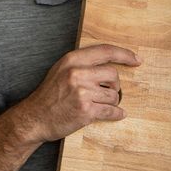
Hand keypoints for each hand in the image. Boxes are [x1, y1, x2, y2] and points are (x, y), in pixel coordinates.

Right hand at [13, 44, 140, 143]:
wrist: (33, 119)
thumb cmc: (49, 95)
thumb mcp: (61, 69)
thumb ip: (83, 63)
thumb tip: (111, 61)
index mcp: (72, 60)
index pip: (106, 51)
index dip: (125, 54)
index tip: (137, 60)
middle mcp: (77, 74)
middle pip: (113, 74)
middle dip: (115, 85)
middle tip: (109, 91)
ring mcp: (82, 93)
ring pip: (114, 94)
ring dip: (112, 101)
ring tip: (100, 104)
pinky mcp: (85, 111)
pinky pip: (111, 111)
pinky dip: (117, 114)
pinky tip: (118, 114)